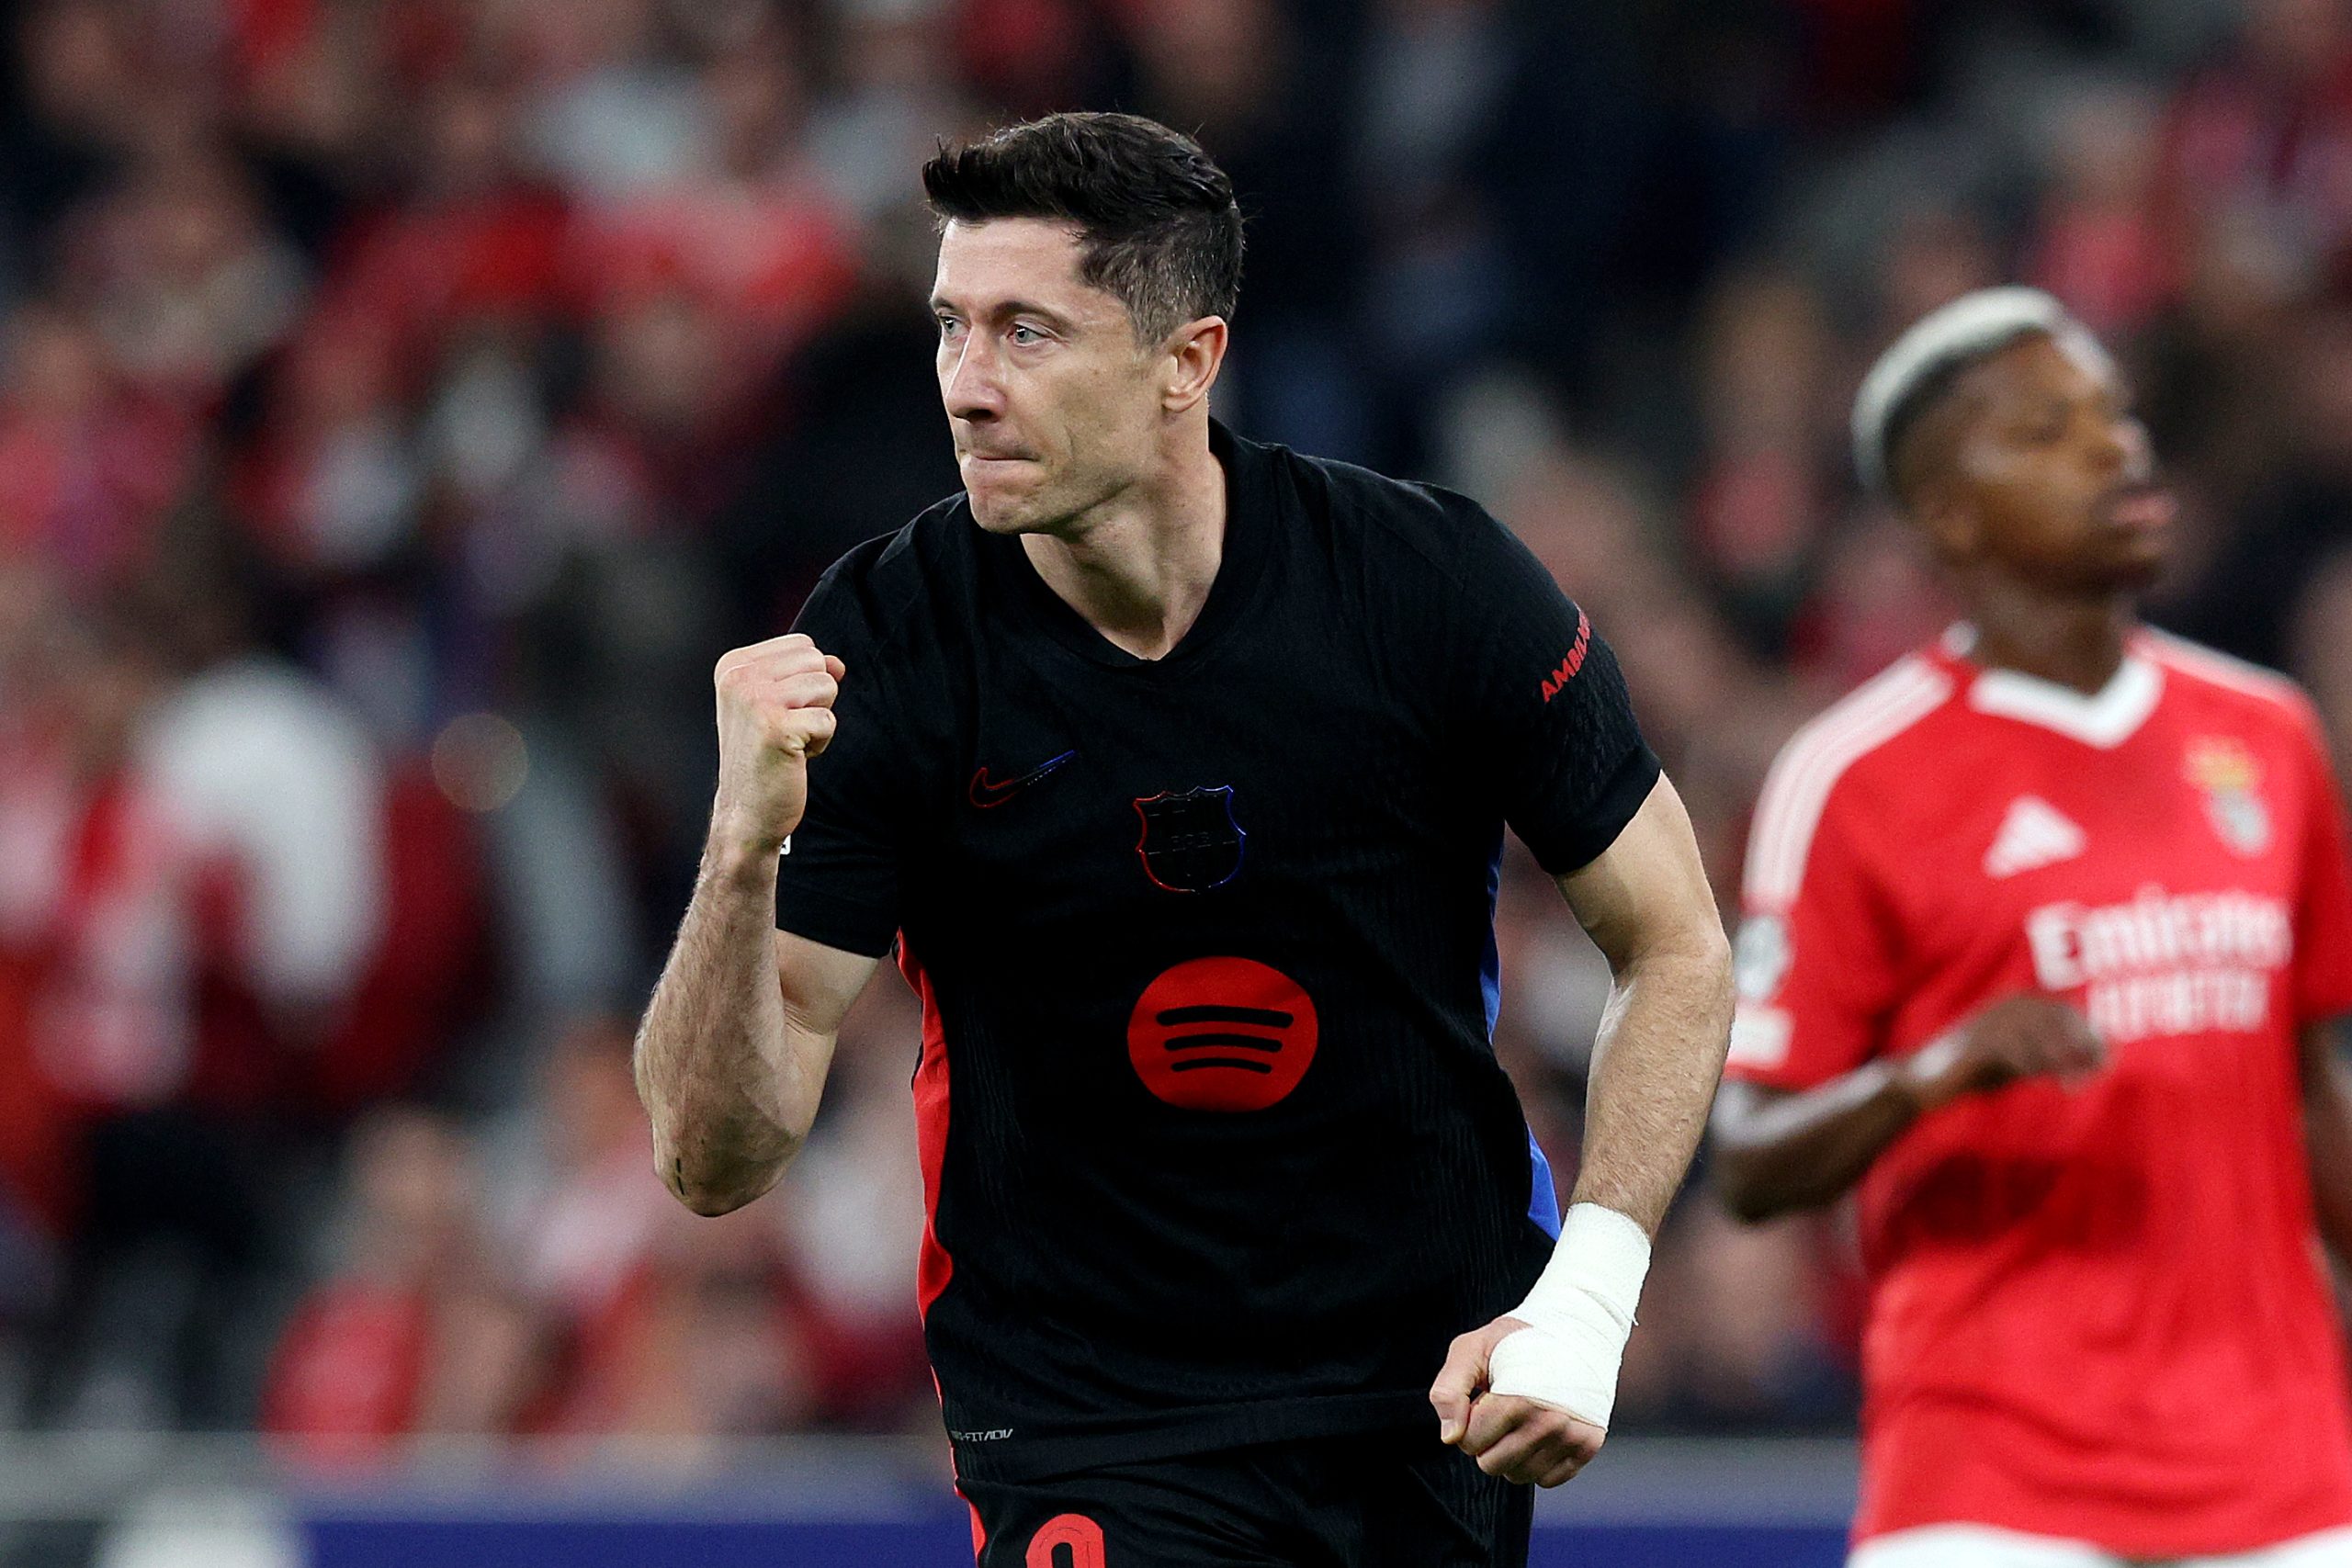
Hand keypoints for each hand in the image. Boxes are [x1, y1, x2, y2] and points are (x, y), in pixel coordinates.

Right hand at [710, 634, 844, 852]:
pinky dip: (821, 743)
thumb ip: (805, 675)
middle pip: (817, 661)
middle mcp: (739, 677)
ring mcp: (755, 700)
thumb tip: (837, 662)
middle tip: (787, 728)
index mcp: (733, 665)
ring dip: (819, 720)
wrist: (746, 812)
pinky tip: (795, 757)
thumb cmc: (764, 756)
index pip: (803, 645)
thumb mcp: (778, 705)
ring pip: (827, 686)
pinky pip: (828, 720)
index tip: (778, 712)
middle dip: (816, 698)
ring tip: (790, 741)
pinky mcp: (776, 727)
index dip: (805, 681)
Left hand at [1428, 1316, 1605, 1487]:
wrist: (1575, 1329)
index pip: (1469, 1443)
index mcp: (1518, 1397)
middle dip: (1487, 1440)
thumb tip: (1450, 1436)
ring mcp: (1572, 1436)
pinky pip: (1548, 1480)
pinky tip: (1540, 1430)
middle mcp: (1550, 1421)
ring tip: (1521, 1417)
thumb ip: (1448, 1390)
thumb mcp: (1471, 1349)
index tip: (1482, 1399)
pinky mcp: (1587, 1446)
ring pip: (1520, 1476)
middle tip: (1501, 1409)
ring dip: (1512, 1452)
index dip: (1467, 1421)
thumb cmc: (1518, 1341)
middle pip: (1492, 1465)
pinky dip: (1539, 1461)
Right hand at [1899, 993, 2104, 1112]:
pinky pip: (2019, 1053)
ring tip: (2072, 1083)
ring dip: (2063, 1061)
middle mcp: (2005, 1006)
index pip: (2066, 1012)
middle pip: (2059, 1019)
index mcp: (2016, 1002)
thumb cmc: (1977, 1071)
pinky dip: (2036, 1068)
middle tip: (2094, 1076)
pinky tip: (2046, 1083)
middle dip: (2083, 1047)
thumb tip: (2101, 1056)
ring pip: (2043, 1035)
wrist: (1924, 1082)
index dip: (2090, 1037)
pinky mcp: (1978, 1044)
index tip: (2104, 1065)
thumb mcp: (2024, 1058)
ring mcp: (1990, 1022)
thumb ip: (2055, 1054)